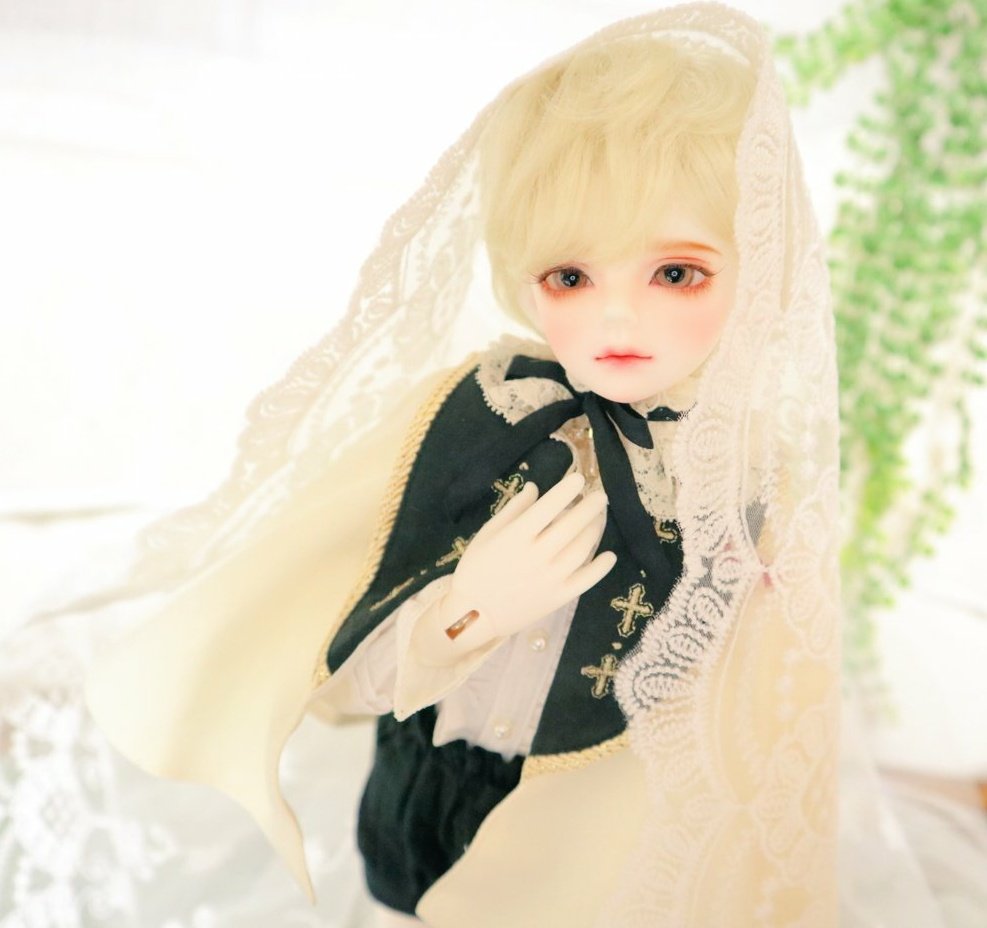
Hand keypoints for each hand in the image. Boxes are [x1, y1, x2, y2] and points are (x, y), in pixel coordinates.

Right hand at [440, 471, 615, 641]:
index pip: (548, 507)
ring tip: (599, 519)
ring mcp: (550, 578)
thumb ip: (513, 509)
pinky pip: (586, 580)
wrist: (473, 615)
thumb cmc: (476, 570)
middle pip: (571, 526)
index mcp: (516, 537)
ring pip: (582, 549)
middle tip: (600, 495)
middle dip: (589, 507)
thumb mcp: (487, 534)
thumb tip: (534, 487)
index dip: (566, 490)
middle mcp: (536, 555)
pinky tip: (609, 556)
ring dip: (594, 530)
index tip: (579, 479)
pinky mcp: (558, 597)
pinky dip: (601, 567)